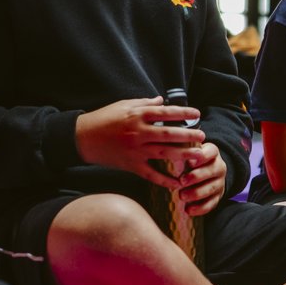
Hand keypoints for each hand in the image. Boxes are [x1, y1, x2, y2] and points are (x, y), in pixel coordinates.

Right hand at [74, 97, 205, 186]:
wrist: (82, 138)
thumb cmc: (104, 118)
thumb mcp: (124, 105)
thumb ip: (144, 103)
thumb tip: (162, 101)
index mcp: (137, 115)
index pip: (165, 113)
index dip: (183, 113)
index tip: (197, 114)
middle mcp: (138, 132)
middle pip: (168, 134)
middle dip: (187, 135)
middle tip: (202, 136)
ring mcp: (135, 150)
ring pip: (163, 153)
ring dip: (183, 155)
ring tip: (198, 155)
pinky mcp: (131, 165)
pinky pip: (151, 174)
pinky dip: (165, 180)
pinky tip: (178, 183)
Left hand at [173, 143, 227, 217]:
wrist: (205, 173)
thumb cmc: (191, 159)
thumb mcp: (188, 152)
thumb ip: (181, 152)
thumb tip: (166, 152)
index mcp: (212, 152)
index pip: (211, 152)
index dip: (202, 157)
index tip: (190, 162)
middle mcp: (219, 166)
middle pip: (211, 171)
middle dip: (196, 176)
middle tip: (181, 181)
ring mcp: (220, 182)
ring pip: (211, 188)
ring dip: (197, 193)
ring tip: (182, 196)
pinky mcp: (218, 197)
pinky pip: (212, 203)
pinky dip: (200, 208)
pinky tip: (189, 210)